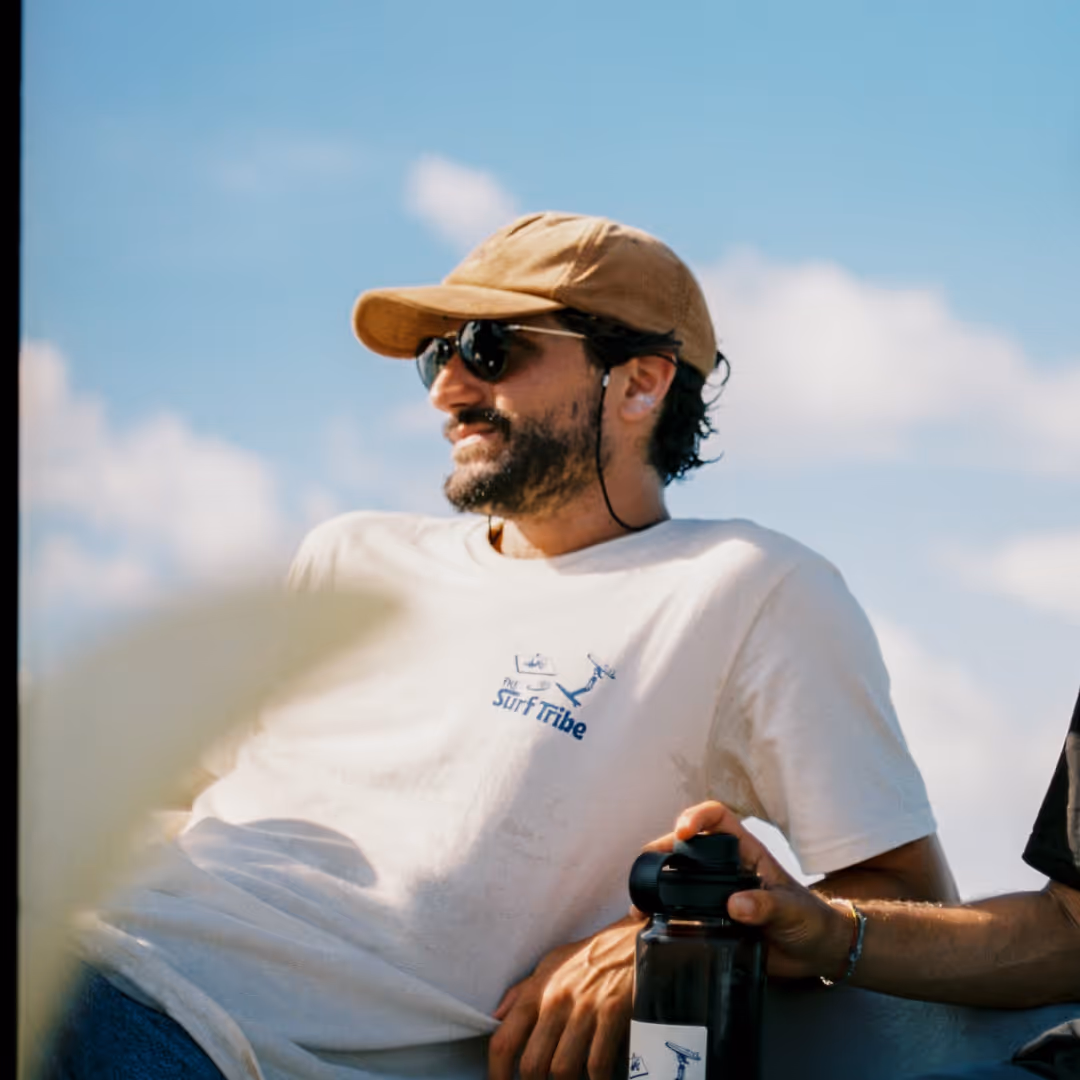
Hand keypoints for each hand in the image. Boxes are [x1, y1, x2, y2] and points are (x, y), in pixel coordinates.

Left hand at [488, 915, 643, 1079]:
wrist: (630, 940)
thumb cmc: (588, 956)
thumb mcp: (550, 964)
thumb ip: (522, 992)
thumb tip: (496, 1018)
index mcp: (537, 991)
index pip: (504, 1040)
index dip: (498, 1073)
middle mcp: (556, 1001)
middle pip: (533, 1064)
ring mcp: (584, 1009)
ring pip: (563, 1069)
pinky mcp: (611, 1014)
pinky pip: (597, 1063)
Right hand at [641, 801, 852, 979]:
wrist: (816, 953)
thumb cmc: (811, 920)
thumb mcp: (793, 910)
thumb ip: (768, 905)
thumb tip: (736, 905)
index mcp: (746, 852)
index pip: (717, 817)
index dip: (697, 816)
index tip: (683, 831)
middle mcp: (726, 868)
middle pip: (687, 845)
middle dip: (664, 848)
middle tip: (651, 864)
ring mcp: (717, 893)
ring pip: (679, 877)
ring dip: (657, 883)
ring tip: (641, 900)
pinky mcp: (712, 920)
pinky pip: (681, 912)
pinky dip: (662, 915)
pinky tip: (649, 923)